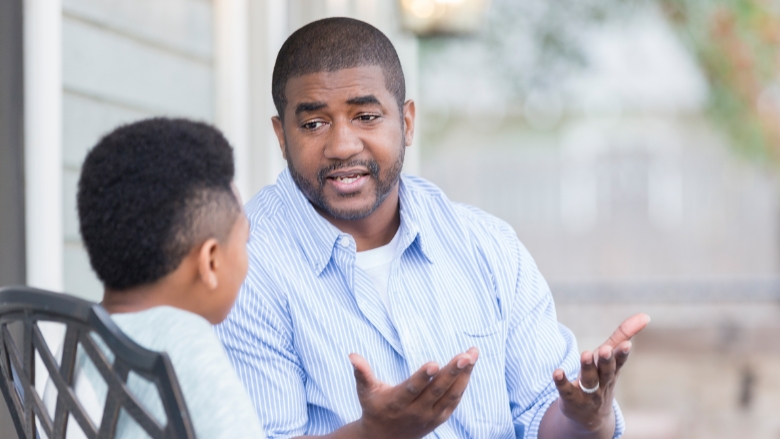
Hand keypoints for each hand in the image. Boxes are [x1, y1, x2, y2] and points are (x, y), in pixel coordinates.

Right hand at [350, 348, 478, 438]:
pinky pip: (454, 400)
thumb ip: (362, 373)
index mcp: (397, 403)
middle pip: (437, 391)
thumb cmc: (374, 407)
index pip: (413, 389)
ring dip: (464, 375)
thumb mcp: (365, 392)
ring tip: (472, 354)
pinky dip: (463, 384)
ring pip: (451, 395)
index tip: (434, 363)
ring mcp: (430, 416)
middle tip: (465, 355)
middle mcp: (416, 411)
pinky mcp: (440, 418)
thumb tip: (351, 355)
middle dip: (452, 372)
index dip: (423, 377)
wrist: (385, 438)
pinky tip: (469, 366)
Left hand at [552, 313, 649, 435]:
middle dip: (606, 361)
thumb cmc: (601, 379)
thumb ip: (623, 335)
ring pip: (588, 381)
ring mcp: (587, 393)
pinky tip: (557, 372)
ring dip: (587, 368)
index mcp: (612, 370)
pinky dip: (561, 382)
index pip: (619, 362)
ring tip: (585, 354)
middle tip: (604, 349)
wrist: (590, 417)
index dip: (622, 354)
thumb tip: (645, 316)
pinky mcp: (570, 399)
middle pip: (605, 372)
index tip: (627, 345)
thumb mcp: (611, 358)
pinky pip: (566, 391)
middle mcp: (602, 382)